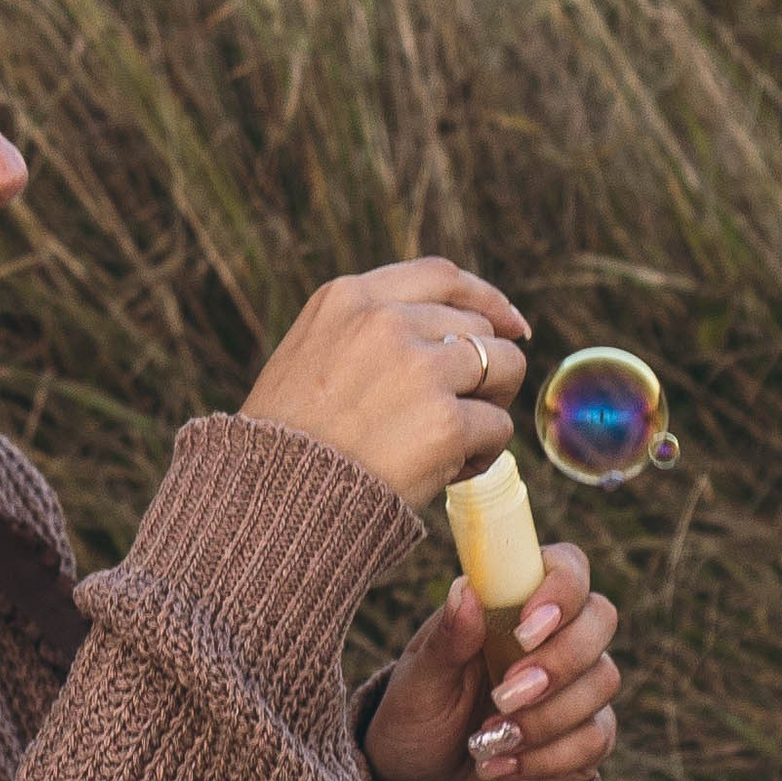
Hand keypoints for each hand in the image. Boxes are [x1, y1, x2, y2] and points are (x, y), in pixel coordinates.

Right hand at [238, 260, 528, 509]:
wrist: (270, 503)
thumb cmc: (289, 441)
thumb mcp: (310, 354)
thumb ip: (369, 331)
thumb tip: (456, 332)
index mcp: (348, 299)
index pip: (442, 277)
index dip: (485, 299)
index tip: (511, 324)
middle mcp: (385, 322)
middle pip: (480, 326)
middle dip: (487, 368)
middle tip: (469, 410)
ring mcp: (418, 369)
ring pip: (503, 368)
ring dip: (489, 407)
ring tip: (456, 444)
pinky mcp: (444, 423)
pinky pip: (498, 427)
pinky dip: (483, 454)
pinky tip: (448, 473)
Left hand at [362, 548, 619, 780]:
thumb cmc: (415, 721)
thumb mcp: (419, 682)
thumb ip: (447, 639)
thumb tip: (466, 590)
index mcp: (511, 607)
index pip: (566, 568)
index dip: (561, 588)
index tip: (524, 630)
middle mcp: (552, 639)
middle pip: (601, 618)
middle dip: (559, 660)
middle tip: (504, 695)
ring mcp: (574, 688)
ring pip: (603, 680)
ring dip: (546, 715)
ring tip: (489, 738)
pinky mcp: (583, 739)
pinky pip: (596, 737)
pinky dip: (548, 757)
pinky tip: (501, 766)